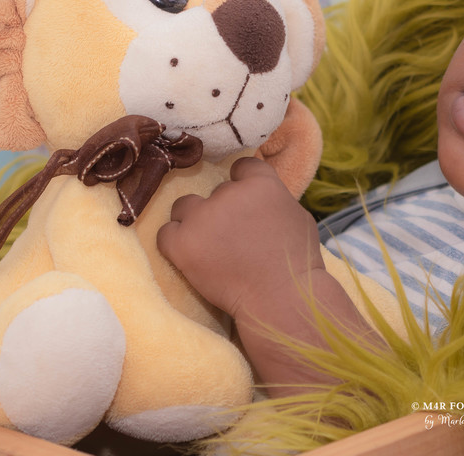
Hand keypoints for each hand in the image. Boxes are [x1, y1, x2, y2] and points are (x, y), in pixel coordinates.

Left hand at [157, 157, 323, 318]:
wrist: (280, 297)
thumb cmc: (297, 261)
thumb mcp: (297, 216)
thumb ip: (273, 199)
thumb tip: (261, 198)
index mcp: (260, 183)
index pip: (241, 166)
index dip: (242, 182)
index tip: (244, 202)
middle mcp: (228, 193)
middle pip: (215, 191)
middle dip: (222, 210)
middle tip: (233, 236)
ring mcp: (202, 217)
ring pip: (184, 206)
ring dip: (194, 221)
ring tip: (207, 244)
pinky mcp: (181, 243)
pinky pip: (165, 233)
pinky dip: (175, 242)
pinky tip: (189, 255)